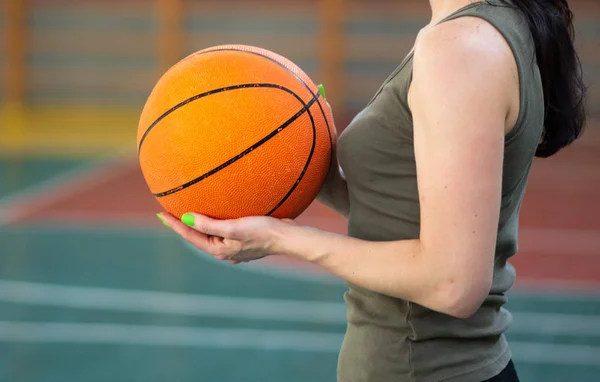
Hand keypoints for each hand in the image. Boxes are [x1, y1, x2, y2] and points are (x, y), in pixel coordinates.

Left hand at [158, 212, 296, 263]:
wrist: (288, 237)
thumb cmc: (263, 231)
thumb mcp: (233, 227)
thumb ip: (209, 224)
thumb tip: (185, 219)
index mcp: (219, 250)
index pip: (189, 235)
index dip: (174, 224)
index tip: (159, 213)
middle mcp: (224, 251)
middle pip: (197, 236)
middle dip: (182, 225)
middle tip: (167, 212)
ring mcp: (234, 247)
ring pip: (210, 234)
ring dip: (198, 224)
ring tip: (187, 212)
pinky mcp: (244, 240)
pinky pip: (222, 230)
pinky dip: (213, 222)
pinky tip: (215, 215)